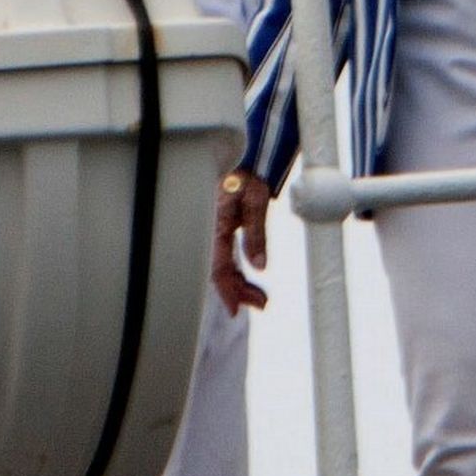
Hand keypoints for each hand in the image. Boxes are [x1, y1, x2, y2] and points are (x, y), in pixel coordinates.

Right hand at [213, 171, 271, 313]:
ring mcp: (216, 234)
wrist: (242, 165)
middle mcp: (213, 234)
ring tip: (261, 298)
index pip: (219, 267)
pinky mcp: (221, 234)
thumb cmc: (248, 178)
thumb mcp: (256, 201)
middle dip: (238, 292)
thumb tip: (259, 266)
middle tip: (262, 303)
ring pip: (223, 269)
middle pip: (220, 272)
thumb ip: (256, 233)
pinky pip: (225, 260)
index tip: (235, 310)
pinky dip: (237, 274)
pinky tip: (250, 283)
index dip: (227, 290)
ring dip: (239, 285)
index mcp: (218, 226)